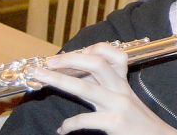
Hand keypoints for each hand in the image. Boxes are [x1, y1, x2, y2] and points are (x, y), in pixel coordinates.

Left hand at [29, 43, 176, 134]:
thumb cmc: (136, 119)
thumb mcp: (124, 98)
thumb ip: (104, 86)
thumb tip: (75, 76)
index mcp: (122, 81)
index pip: (113, 54)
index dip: (92, 49)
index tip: (72, 54)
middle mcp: (120, 89)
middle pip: (96, 64)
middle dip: (69, 60)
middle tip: (48, 61)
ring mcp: (117, 105)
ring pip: (85, 88)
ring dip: (59, 81)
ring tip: (40, 78)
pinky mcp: (114, 123)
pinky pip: (84, 120)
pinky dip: (69, 124)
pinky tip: (62, 129)